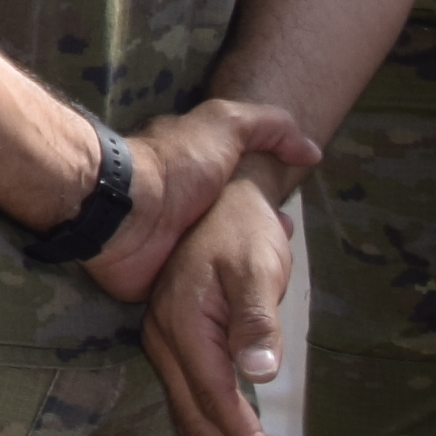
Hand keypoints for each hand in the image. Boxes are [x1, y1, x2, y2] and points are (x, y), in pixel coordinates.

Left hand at [93, 100, 323, 305]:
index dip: (264, 201)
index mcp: (195, 171)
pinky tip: (251, 309)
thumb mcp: (225, 126)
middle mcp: (185, 206)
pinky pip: (202, 295)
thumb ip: (267, 127)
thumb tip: (310, 151)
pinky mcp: (167, 279)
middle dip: (259, 239)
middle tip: (284, 254)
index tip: (289, 222)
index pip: (238, 185)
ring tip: (278, 284)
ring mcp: (175, 244)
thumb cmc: (173, 166)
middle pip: (232, 225)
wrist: (125, 213)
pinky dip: (224, 302)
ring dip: (245, 270)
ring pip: (220, 260)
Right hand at [138, 168, 311, 435]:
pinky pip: (192, 402)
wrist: (223, 196)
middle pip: (199, 424)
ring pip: (191, 418)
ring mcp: (165, 343)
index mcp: (184, 328)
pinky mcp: (175, 343)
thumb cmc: (243, 230)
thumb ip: (256, 321)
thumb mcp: (256, 268)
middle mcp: (165, 342)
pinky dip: (218, 432)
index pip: (219, 407)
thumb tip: (260, 376)